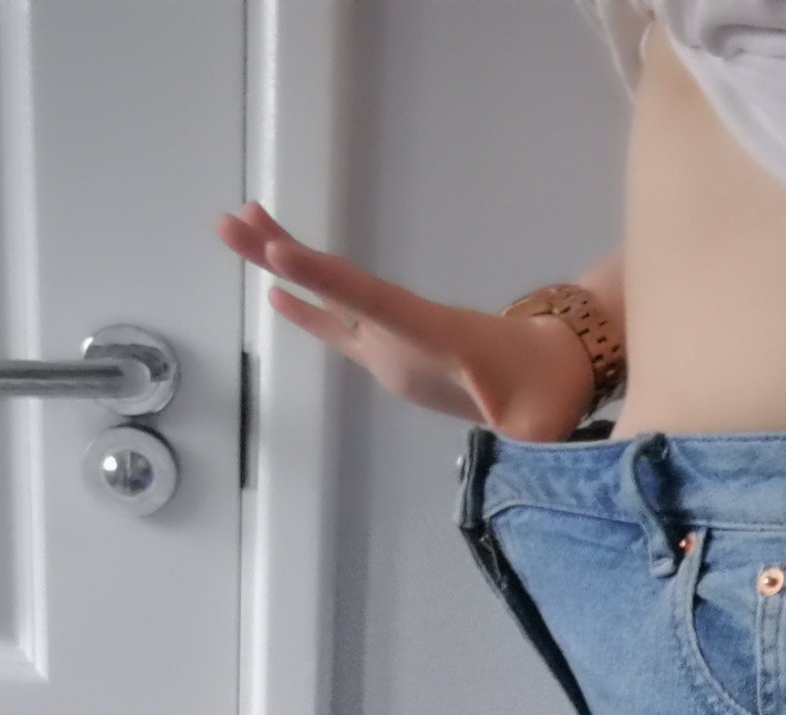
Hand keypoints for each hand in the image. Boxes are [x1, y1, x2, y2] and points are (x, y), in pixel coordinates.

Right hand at [213, 201, 599, 440]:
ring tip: (233, 227)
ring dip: (284, 263)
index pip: (371, 300)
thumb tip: (518, 426)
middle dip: (284, 252)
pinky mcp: (390, 354)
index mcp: (431, 332)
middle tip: (230, 218)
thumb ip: (525, 419)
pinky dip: (307, 308)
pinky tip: (273, 292)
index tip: (278, 253)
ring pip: (330, 294)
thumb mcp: (538, 413)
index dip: (325, 281)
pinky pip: (339, 325)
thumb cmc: (548, 392)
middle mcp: (403, 324)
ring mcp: (393, 337)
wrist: (555, 371)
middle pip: (336, 282)